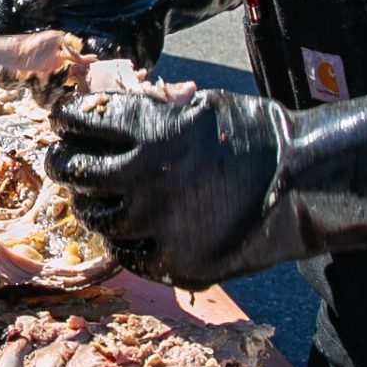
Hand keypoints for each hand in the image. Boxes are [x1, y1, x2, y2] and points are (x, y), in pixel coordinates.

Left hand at [48, 89, 301, 286]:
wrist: (305, 185)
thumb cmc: (258, 136)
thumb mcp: (202, 105)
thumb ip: (153, 110)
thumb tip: (110, 109)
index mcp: (151, 131)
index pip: (82, 120)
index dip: (66, 117)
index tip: (63, 119)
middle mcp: (145, 178)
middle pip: (75, 170)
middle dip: (62, 159)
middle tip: (61, 157)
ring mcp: (158, 224)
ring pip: (95, 216)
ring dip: (88, 202)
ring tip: (92, 195)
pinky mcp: (175, 261)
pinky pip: (127, 253)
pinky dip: (121, 238)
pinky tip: (125, 227)